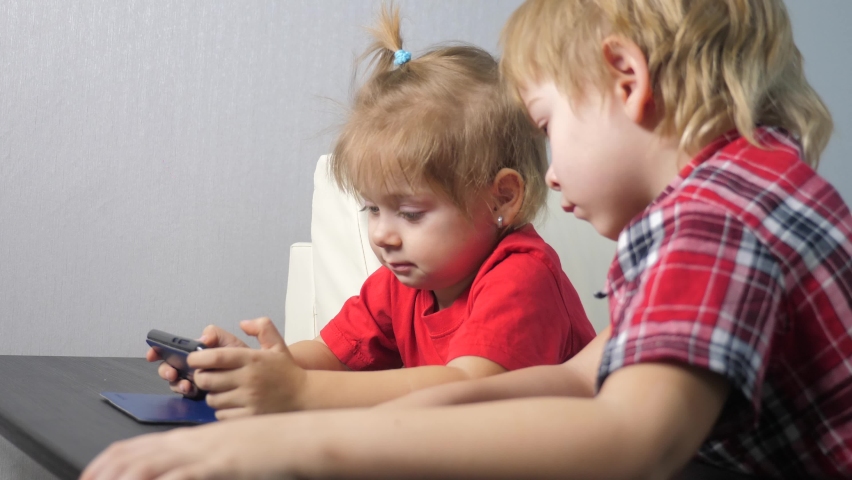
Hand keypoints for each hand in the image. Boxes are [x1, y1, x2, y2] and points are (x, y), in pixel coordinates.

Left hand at [80, 415, 305, 479]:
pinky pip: (178, 475)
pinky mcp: (216, 464)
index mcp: (187, 439)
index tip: (88, 477)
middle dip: (101, 473)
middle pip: (130, 455)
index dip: (104, 463)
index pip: (132, 447)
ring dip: (120, 478)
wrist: (296, 436)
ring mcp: (200, 453)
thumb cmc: (265, 446)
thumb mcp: (226, 450)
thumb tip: (175, 469)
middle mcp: (187, 443)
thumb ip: (200, 460)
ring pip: (145, 466)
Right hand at [146, 324, 248, 396]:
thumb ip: (219, 336)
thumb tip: (204, 338)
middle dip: (166, 369)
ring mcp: (197, 381)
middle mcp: (195, 367)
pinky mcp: (201, 395)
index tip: (153, 353)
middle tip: (173, 372)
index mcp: (201, 352)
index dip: (159, 350)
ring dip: (175, 382)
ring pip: (176, 381)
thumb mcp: (235, 345)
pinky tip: (191, 391)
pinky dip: (185, 391)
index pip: (174, 349)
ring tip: (185, 384)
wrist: (263, 382)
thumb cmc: (249, 363)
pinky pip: (186, 394)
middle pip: (170, 366)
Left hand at [190, 317, 308, 418]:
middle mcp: (249, 379)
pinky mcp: (249, 417)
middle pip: (207, 380)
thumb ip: (262, 327)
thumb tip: (243, 323)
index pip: (215, 357)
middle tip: (207, 376)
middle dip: (202, 378)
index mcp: (252, 359)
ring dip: (213, 395)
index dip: (198, 358)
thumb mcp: (277, 344)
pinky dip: (223, 410)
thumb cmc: (286, 371)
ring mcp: (249, 399)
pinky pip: (222, 415)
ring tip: (223, 391)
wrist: (305, 396)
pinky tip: (233, 404)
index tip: (194, 359)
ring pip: (212, 399)